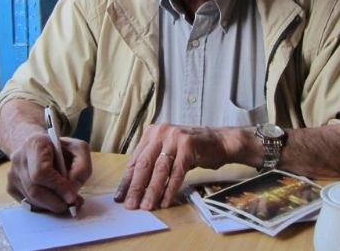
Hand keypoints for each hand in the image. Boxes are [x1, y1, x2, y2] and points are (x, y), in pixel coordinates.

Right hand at [6, 132, 92, 213]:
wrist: (36, 146)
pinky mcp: (10, 187)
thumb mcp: (78, 149)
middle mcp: (19, 159)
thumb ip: (82, 167)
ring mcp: (12, 174)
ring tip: (66, 202)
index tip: (72, 195)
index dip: (58, 187)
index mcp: (35, 144)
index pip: (41, 172)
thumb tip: (73, 189)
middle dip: (56, 202)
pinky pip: (28, 204)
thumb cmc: (60, 149)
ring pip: (31, 200)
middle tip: (73, 204)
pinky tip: (53, 200)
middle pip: (35, 190)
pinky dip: (43, 207)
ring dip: (52, 206)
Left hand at [114, 123, 231, 209]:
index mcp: (151, 133)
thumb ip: (152, 162)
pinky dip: (170, 189)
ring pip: (159, 170)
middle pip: (144, 164)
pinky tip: (165, 201)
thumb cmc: (191, 149)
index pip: (135, 160)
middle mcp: (161, 132)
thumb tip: (133, 187)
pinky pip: (176, 173)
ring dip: (152, 191)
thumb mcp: (167, 150)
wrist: (219, 141)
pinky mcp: (188, 147)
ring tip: (146, 206)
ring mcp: (175, 138)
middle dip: (136, 188)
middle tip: (130, 205)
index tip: (120, 197)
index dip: (127, 181)